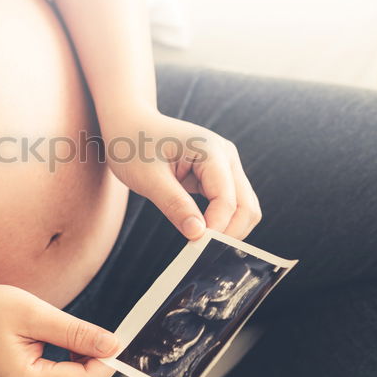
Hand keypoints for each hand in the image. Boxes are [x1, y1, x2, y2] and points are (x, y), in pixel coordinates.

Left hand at [101, 107, 261, 240]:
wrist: (129, 124)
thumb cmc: (133, 145)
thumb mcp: (148, 178)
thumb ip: (175, 205)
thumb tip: (198, 235)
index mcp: (211, 150)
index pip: (227, 200)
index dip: (215, 228)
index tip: (195, 248)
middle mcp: (226, 156)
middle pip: (247, 207)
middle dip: (228, 233)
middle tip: (201, 252)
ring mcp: (225, 165)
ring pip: (243, 208)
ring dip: (226, 228)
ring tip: (199, 243)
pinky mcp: (218, 175)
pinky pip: (230, 204)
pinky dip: (220, 221)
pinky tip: (199, 231)